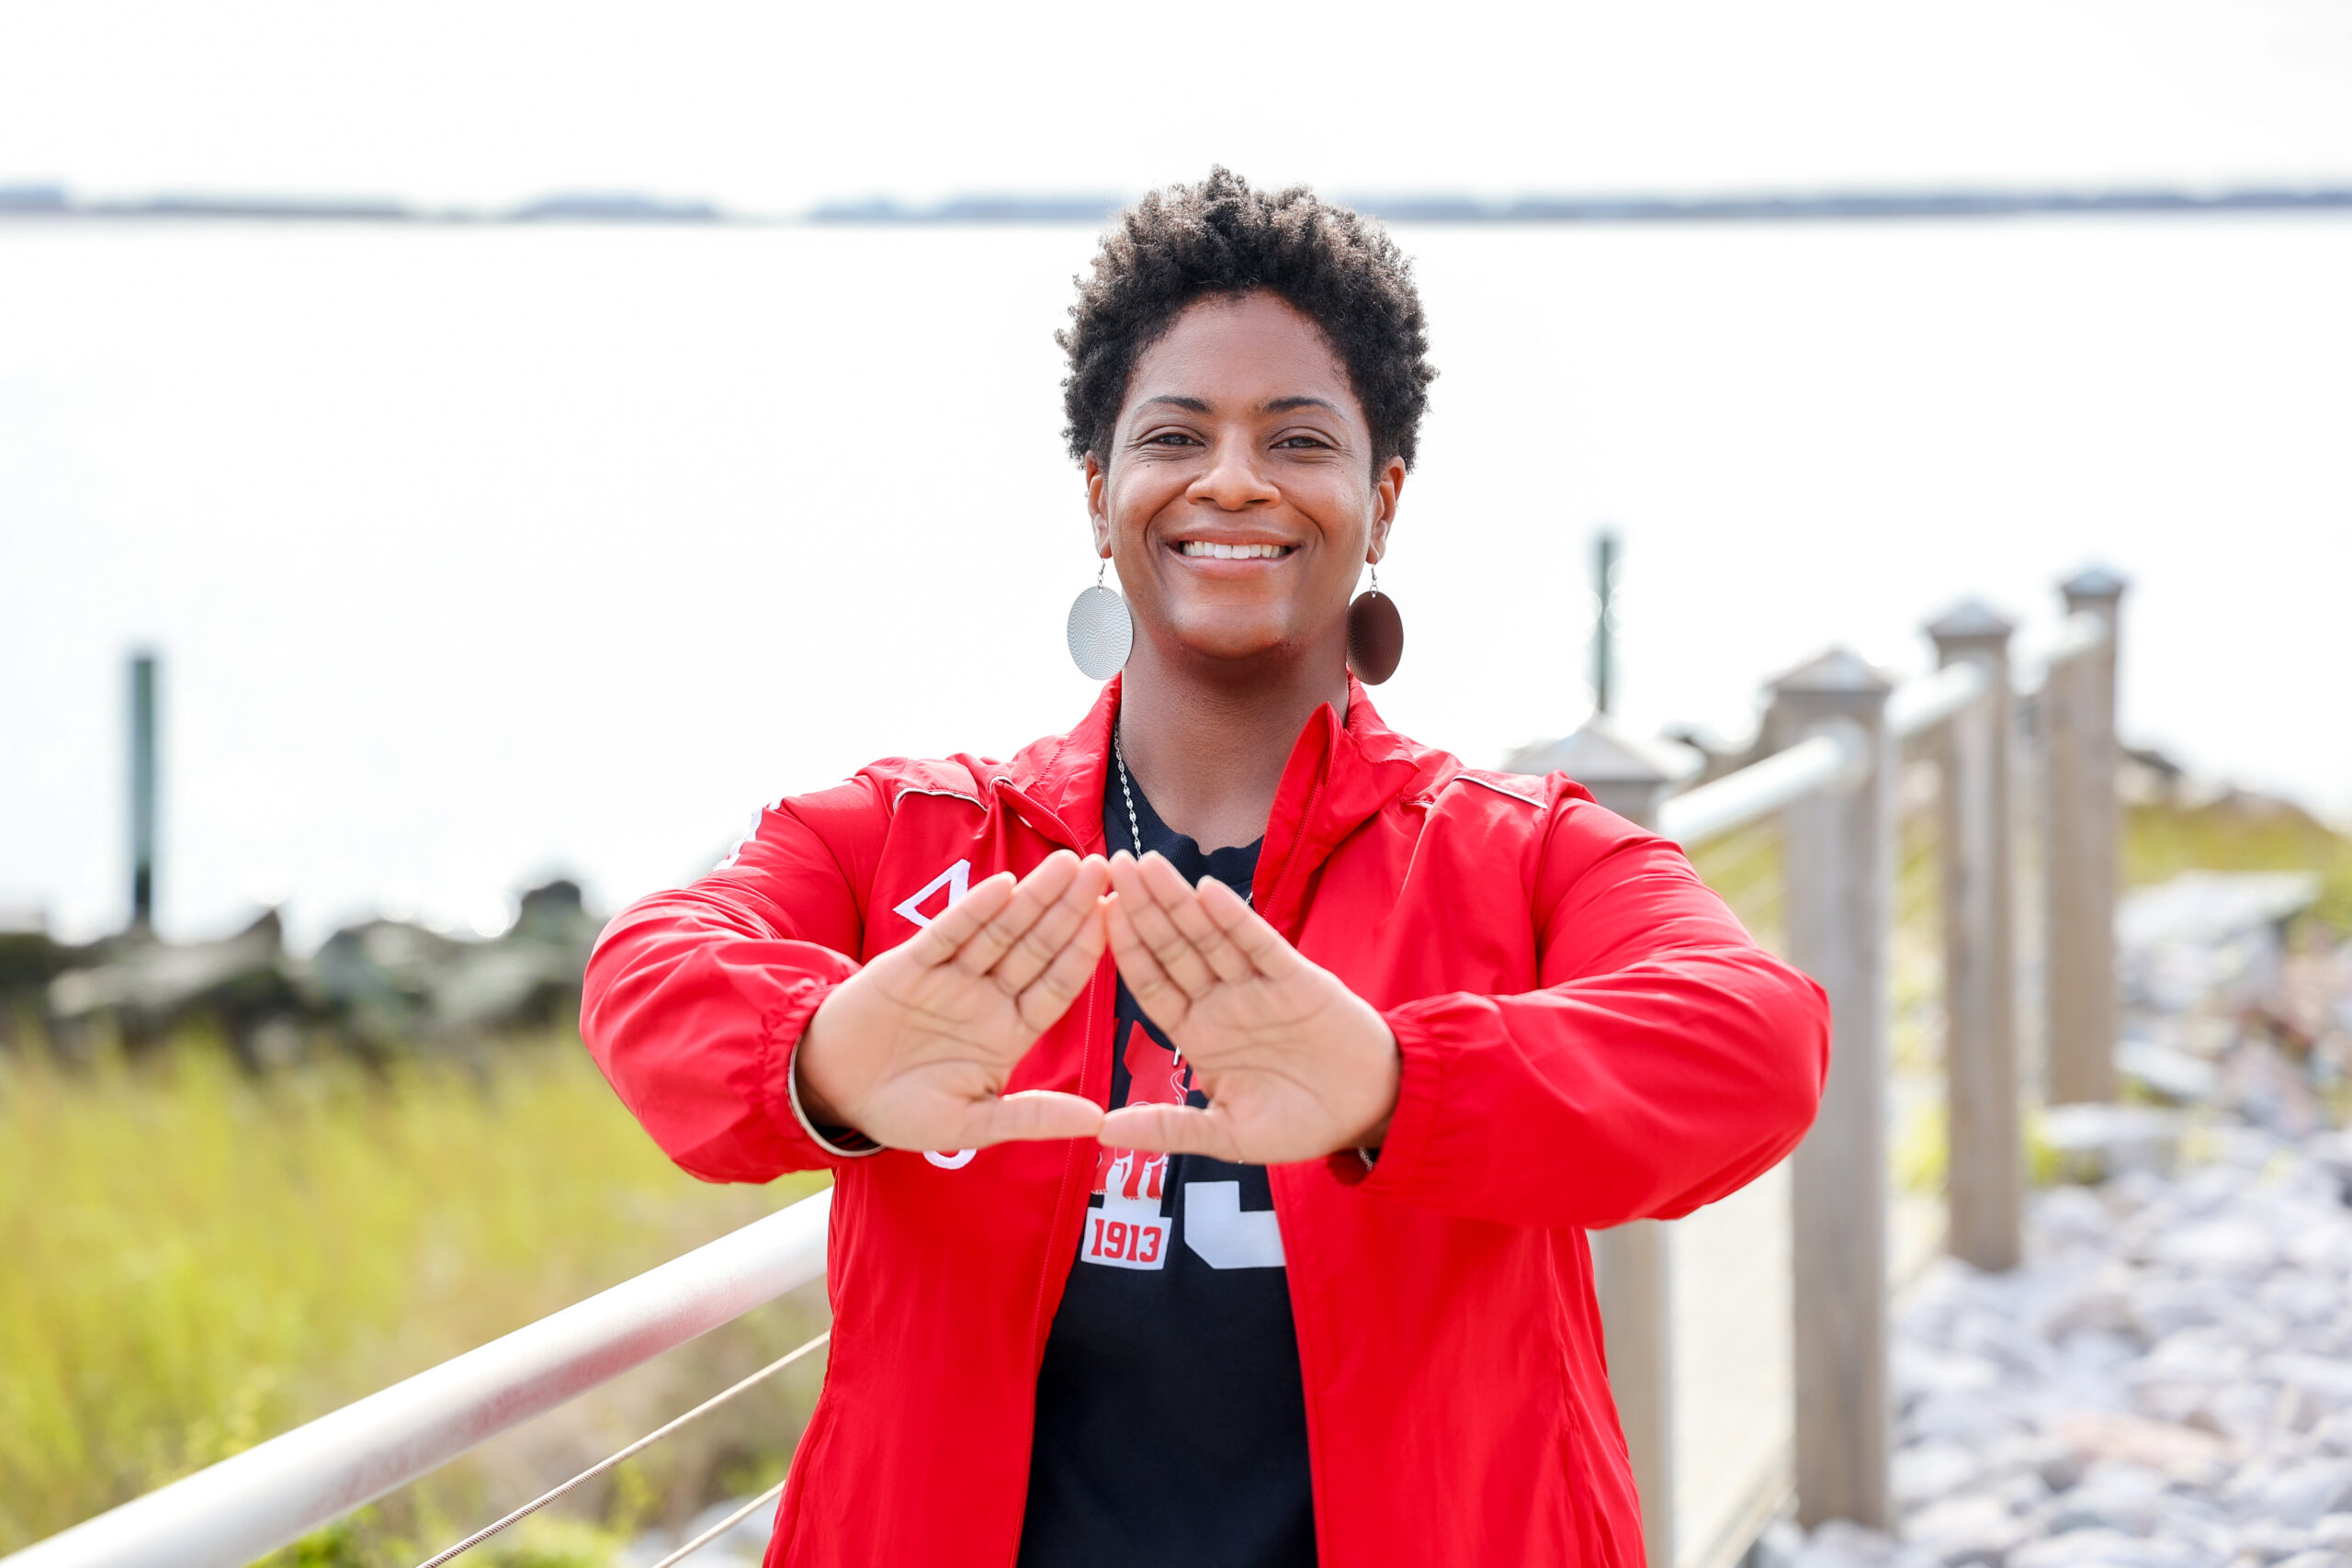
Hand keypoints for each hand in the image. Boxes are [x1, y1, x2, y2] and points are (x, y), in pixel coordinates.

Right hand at [796, 851, 1108, 1151]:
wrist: (832, 1092)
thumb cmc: (902, 1111)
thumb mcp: (971, 1123)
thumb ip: (1031, 1117)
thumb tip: (1098, 1122)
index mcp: (1010, 1032)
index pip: (1057, 987)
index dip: (1086, 953)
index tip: (1120, 919)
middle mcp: (987, 997)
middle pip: (1037, 947)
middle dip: (1070, 909)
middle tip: (1106, 869)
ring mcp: (951, 977)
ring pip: (1001, 931)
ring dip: (1033, 898)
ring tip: (1068, 863)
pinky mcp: (911, 964)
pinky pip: (948, 933)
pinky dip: (974, 911)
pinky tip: (1004, 885)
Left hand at [1098, 851, 1400, 1163]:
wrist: (1371, 1112)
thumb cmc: (1299, 1123)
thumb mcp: (1226, 1135)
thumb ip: (1168, 1129)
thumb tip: (1102, 1132)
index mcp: (1198, 1032)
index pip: (1151, 984)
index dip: (1124, 950)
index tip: (1090, 916)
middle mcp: (1222, 1001)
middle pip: (1173, 947)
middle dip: (1142, 908)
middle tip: (1110, 865)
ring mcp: (1257, 986)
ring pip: (1210, 936)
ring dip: (1180, 899)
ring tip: (1149, 864)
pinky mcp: (1296, 979)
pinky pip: (1259, 944)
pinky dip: (1235, 918)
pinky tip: (1209, 890)